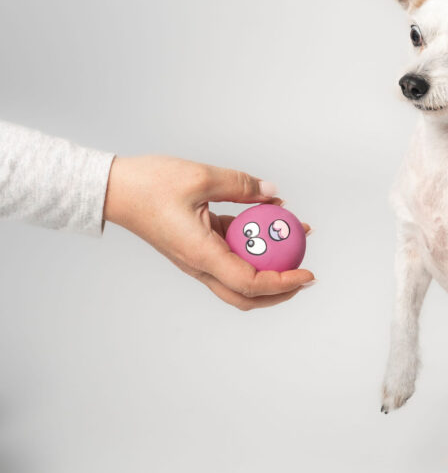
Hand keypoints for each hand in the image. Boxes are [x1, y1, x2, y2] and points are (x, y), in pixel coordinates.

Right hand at [103, 156, 314, 309]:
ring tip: (296, 238)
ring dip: (269, 267)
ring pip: (239, 278)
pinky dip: (252, 246)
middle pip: (246, 295)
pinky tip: (268, 221)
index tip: (308, 272)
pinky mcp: (196, 247)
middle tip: (306, 273)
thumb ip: (241, 186)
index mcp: (201, 254)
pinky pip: (229, 255)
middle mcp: (199, 264)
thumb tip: (275, 193)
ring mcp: (197, 259)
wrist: (114, 189)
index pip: (250, 282)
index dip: (283, 282)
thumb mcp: (202, 177)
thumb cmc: (150, 184)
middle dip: (281, 290)